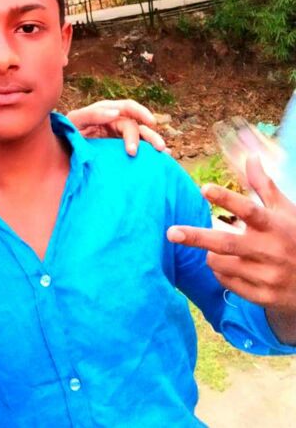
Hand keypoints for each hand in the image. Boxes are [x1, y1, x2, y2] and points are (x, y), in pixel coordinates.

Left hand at [66, 99, 165, 155]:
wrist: (62, 150)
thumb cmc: (67, 132)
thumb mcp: (75, 121)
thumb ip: (92, 114)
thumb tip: (116, 112)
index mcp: (107, 111)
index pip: (128, 108)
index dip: (141, 112)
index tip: (151, 122)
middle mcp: (116, 122)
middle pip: (137, 126)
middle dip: (148, 136)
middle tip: (154, 149)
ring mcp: (119, 137)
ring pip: (142, 137)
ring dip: (153, 142)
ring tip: (163, 152)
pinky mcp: (120, 150)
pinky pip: (138, 150)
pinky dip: (150, 154)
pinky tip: (163, 160)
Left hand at [167, 156, 295, 342]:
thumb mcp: (286, 211)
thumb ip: (265, 186)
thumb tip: (251, 157)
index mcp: (276, 226)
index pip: (249, 210)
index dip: (226, 199)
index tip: (203, 188)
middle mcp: (271, 251)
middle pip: (227, 243)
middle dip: (196, 237)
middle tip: (170, 232)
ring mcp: (267, 277)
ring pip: (221, 264)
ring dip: (209, 254)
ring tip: (212, 247)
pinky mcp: (263, 297)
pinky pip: (228, 283)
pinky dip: (220, 272)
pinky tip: (228, 265)